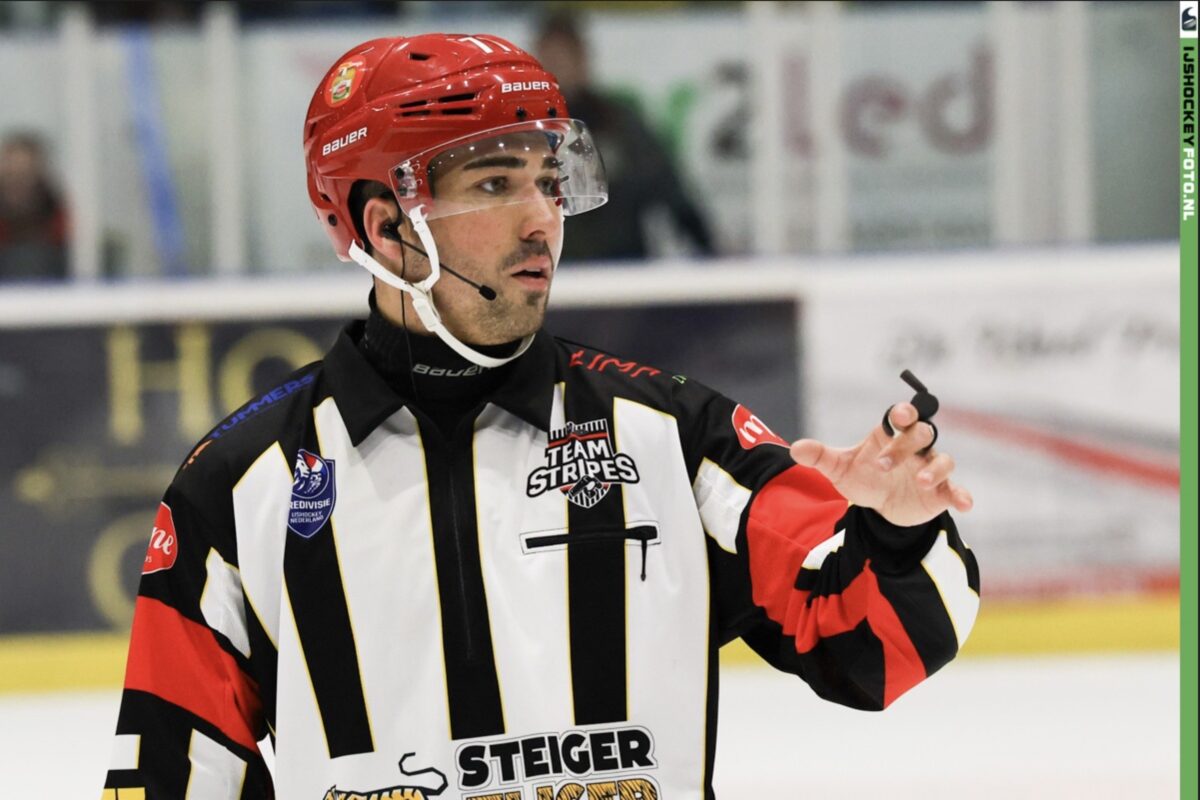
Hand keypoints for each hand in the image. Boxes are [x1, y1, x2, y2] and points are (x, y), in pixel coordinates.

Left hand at [789, 402, 973, 526]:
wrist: (878, 508)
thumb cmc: (863, 477)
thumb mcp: (839, 468)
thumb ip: (819, 456)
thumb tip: (795, 448)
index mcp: (891, 435)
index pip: (902, 416)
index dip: (904, 412)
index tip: (899, 415)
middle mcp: (915, 448)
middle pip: (922, 433)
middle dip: (907, 445)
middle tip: (882, 466)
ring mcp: (929, 469)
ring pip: (943, 459)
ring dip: (935, 469)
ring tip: (921, 482)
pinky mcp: (940, 492)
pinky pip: (956, 489)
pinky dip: (962, 495)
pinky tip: (964, 503)